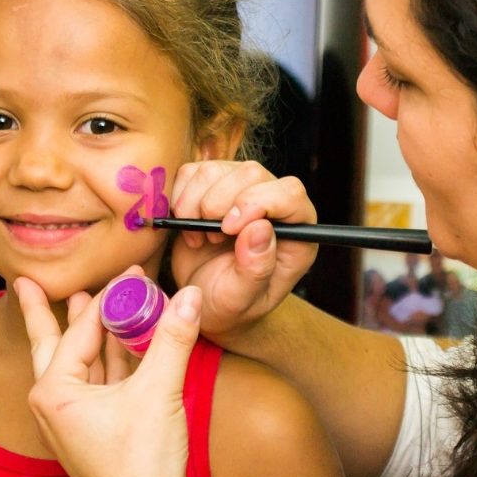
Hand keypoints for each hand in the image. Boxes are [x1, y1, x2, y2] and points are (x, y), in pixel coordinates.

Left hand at [16, 270, 201, 476]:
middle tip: (28, 283)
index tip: (129, 273)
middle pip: (51, 344)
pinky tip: (123, 341)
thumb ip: (173, 340)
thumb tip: (189, 296)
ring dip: (88, 331)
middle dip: (45, 312)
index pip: (81, 329)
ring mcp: (74, 417)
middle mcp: (55, 402)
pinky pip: (100, 380)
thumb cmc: (138, 467)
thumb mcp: (158, 393)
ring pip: (79, 361)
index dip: (107, 296)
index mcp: (55, 391)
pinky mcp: (96, 427)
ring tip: (80, 302)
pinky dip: (112, 357)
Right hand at [168, 160, 317, 345]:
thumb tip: (261, 229)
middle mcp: (274, 203)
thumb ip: (256, 269)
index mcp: (297, 230)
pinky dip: (180, 198)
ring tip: (199, 238)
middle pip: (252, 173)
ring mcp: (242, 188)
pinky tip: (187, 226)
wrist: (204, 302)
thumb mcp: (241, 300)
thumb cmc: (230, 306)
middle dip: (219, 203)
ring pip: (218, 170)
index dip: (257, 202)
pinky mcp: (212, 184)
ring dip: (196, 204)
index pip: (290, 193)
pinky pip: (192, 171)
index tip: (229, 229)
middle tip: (209, 237)